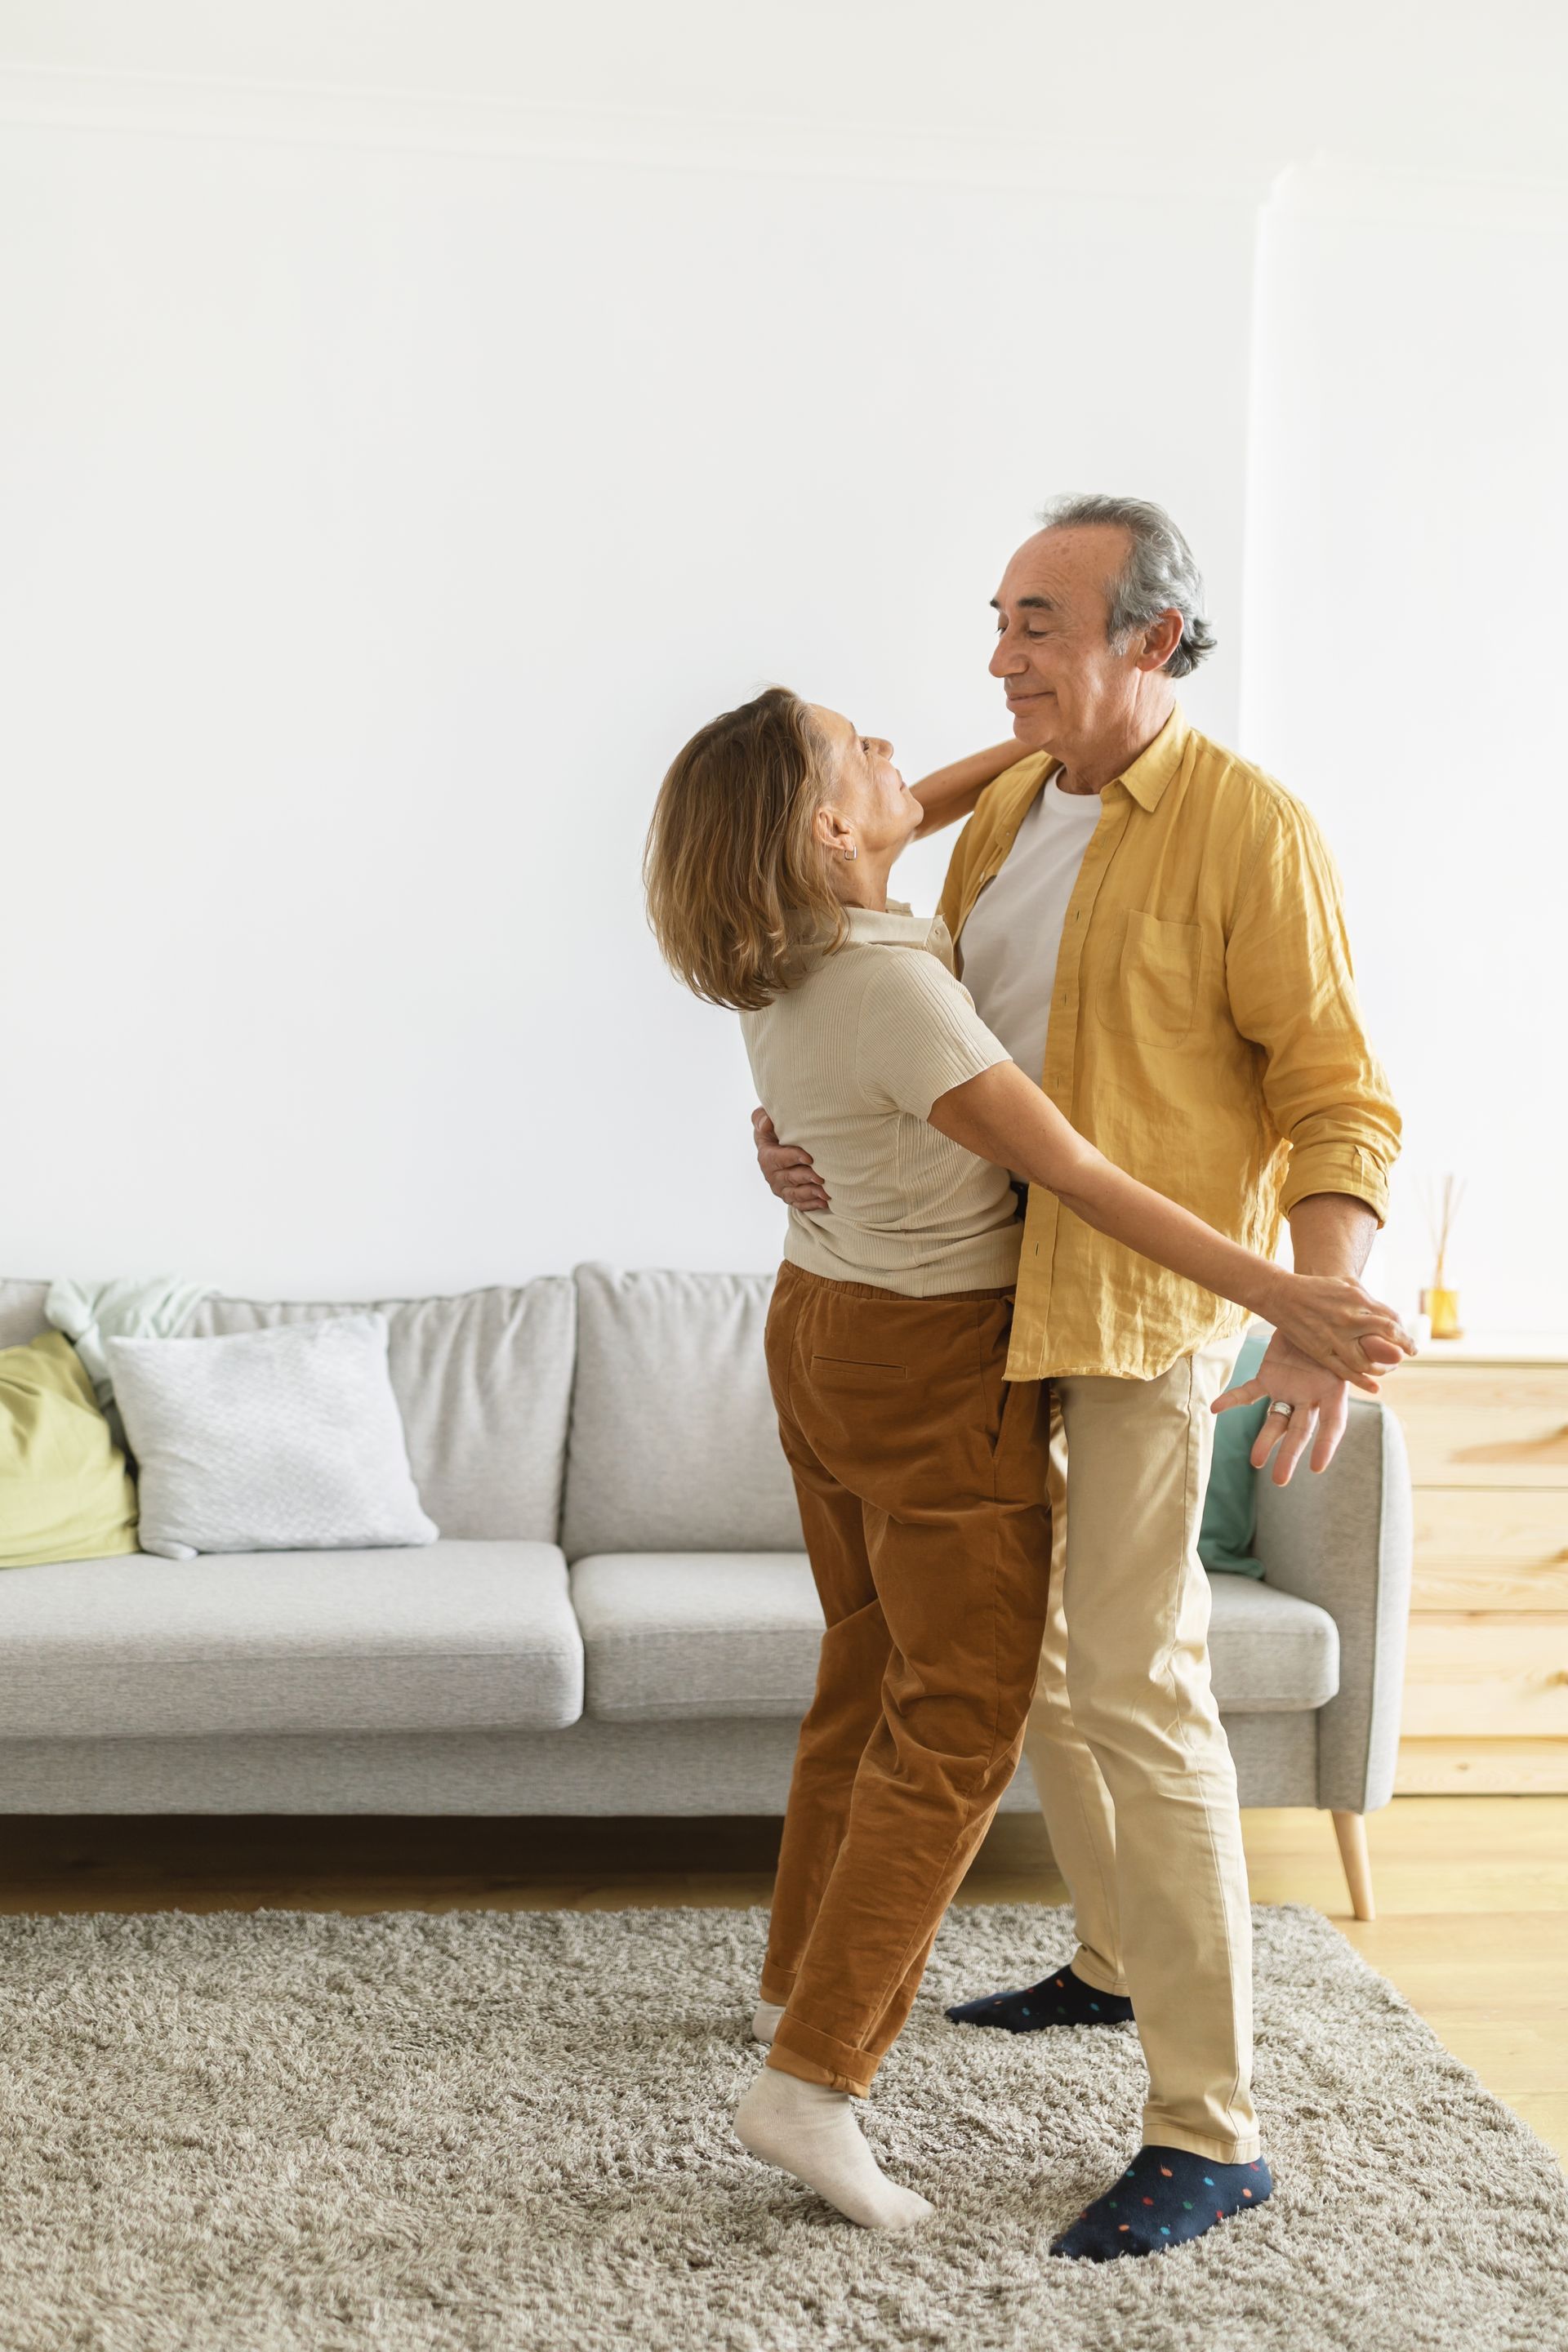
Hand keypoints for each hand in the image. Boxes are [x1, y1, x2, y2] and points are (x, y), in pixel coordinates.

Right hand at [752, 1107, 828, 1210]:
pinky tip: (824, 1202)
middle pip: (790, 1178)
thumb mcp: (764, 1121)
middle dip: (807, 1178)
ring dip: (811, 1193)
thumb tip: (766, 1123)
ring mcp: (781, 1188)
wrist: (778, 1147)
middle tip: (822, 1177)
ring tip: (826, 1193)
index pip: (778, 1158)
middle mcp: (771, 1175)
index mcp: (766, 1156)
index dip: (793, 1158)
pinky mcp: (789, 1197)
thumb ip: (761, 1118)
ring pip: (795, 1194)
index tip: (809, 1157)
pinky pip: (800, 1205)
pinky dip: (812, 1204)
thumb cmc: (774, 1132)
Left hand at [1212, 1326, 1404, 1483]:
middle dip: (1291, 1455)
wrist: (1316, 1312)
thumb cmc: (1345, 1328)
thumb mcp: (1363, 1336)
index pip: (1333, 1425)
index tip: (1317, 1466)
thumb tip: (1397, 1356)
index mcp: (1335, 1392)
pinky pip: (1248, 1392)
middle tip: (1280, 1480)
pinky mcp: (1268, 1377)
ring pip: (1275, 1421)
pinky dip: (1232, 1400)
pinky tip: (1216, 1408)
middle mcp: (1311, 1398)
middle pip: (1301, 1431)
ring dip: (1265, 1440)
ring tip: (1255, 1462)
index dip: (1326, 1445)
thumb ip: (1376, 1348)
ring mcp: (1289, 1390)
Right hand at [1261, 1270, 1414, 1389]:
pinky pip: (1346, 1371)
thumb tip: (1388, 1315)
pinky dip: (1363, 1382)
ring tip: (1390, 1368)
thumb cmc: (1317, 1287)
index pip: (1392, 1319)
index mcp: (1358, 1299)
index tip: (1408, 1340)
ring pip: (1369, 1359)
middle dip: (1404, 1346)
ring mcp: (1336, 1337)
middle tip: (1409, 1353)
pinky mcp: (1321, 1351)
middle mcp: (1351, 1319)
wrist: (1282, 1295)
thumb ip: (1368, 1299)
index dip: (1404, 1332)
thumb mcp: (1346, 1284)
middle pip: (1388, 1336)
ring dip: (1384, 1367)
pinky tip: (1376, 1387)